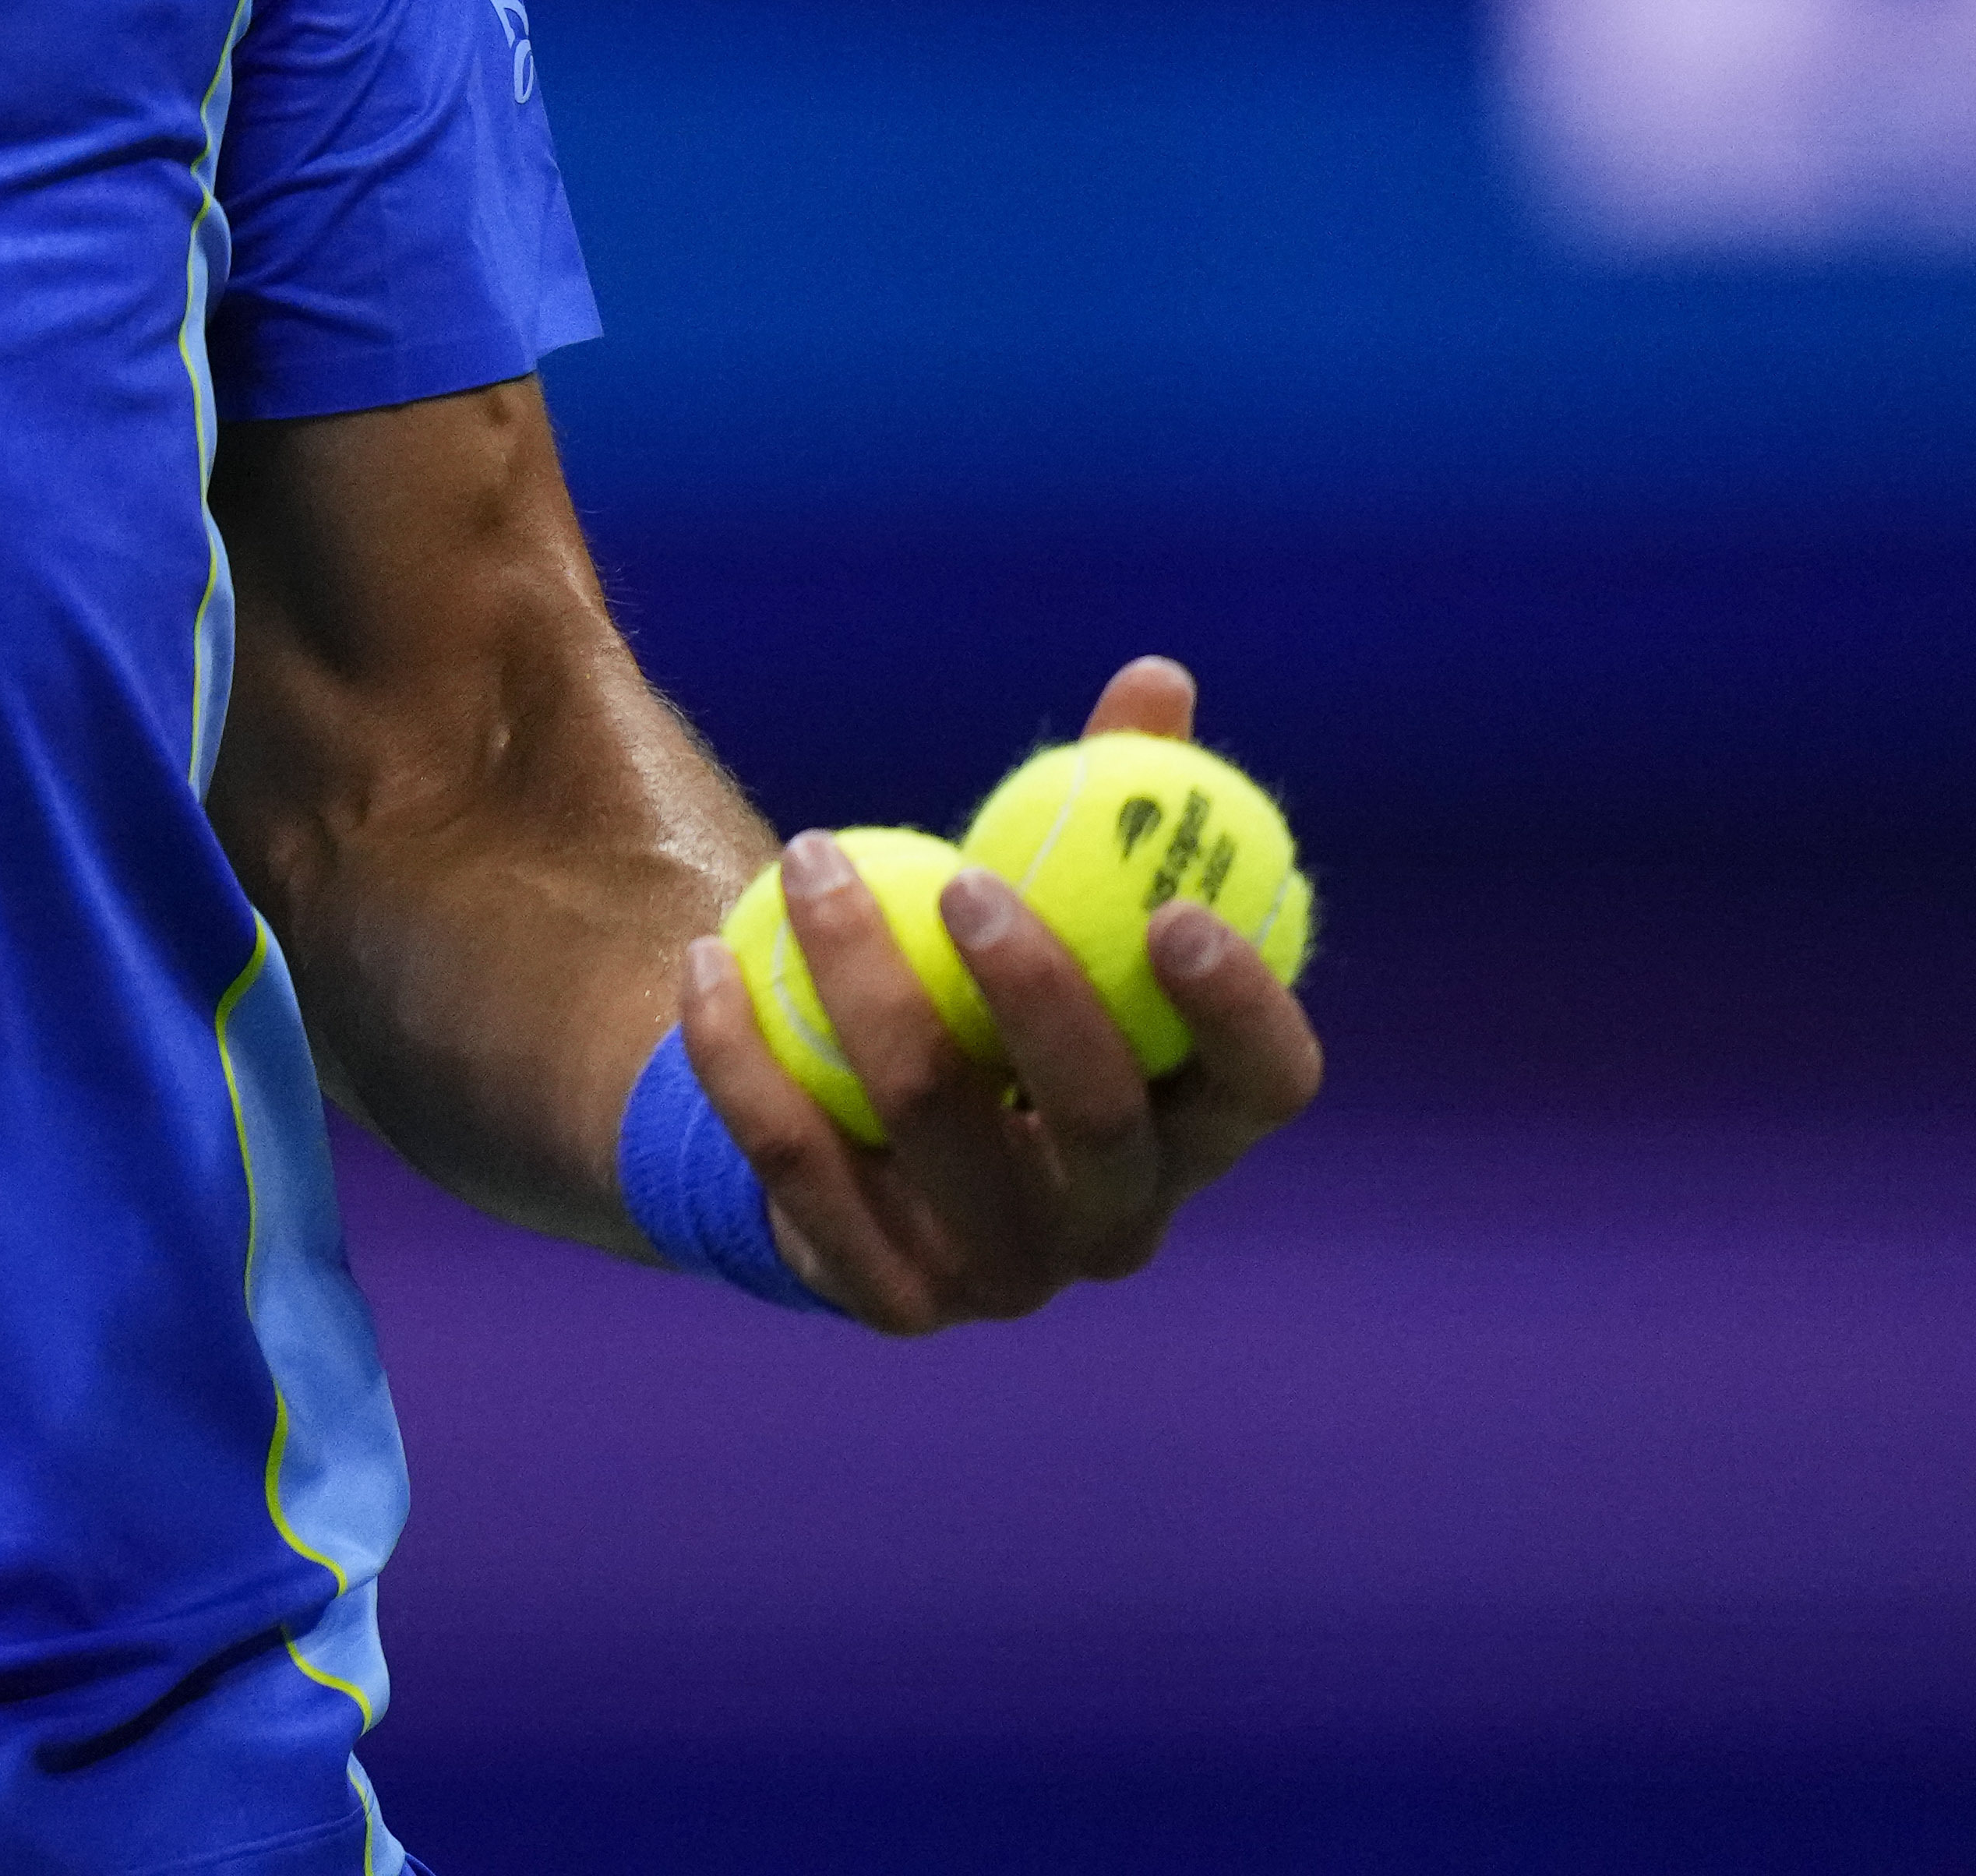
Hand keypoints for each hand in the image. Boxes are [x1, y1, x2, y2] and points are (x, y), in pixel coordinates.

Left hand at [672, 653, 1324, 1332]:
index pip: (1268, 1088)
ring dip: (859, 978)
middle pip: (1097, 1118)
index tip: (1181, 913)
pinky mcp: (888, 1297)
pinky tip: (708, 961)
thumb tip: (1157, 678)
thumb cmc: (981, 995)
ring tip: (807, 861)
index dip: (1243, 1013)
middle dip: (1036, 994)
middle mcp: (1118, 1223)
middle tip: (962, 879)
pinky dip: (745, 1057)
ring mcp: (1005, 1275)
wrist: (844, 1138)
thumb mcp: (1047, 895)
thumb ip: (1108, 800)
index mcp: (1194, 1131)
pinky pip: (800, 1164)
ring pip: (927, 1122)